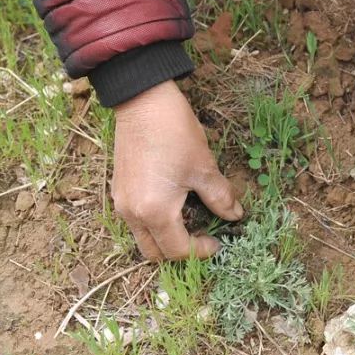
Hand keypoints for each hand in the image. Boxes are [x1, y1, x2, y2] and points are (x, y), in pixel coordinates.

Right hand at [112, 80, 242, 259]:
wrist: (143, 101)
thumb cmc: (175, 133)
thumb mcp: (204, 167)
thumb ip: (221, 197)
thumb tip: (236, 215)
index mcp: (155, 212)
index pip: (177, 250)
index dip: (201, 251)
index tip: (218, 243)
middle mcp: (132, 213)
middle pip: (154, 252)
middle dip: (179, 252)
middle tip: (203, 237)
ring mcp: (121, 202)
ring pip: (142, 237)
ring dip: (165, 238)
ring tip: (189, 222)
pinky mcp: (118, 189)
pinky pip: (135, 219)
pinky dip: (153, 223)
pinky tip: (173, 205)